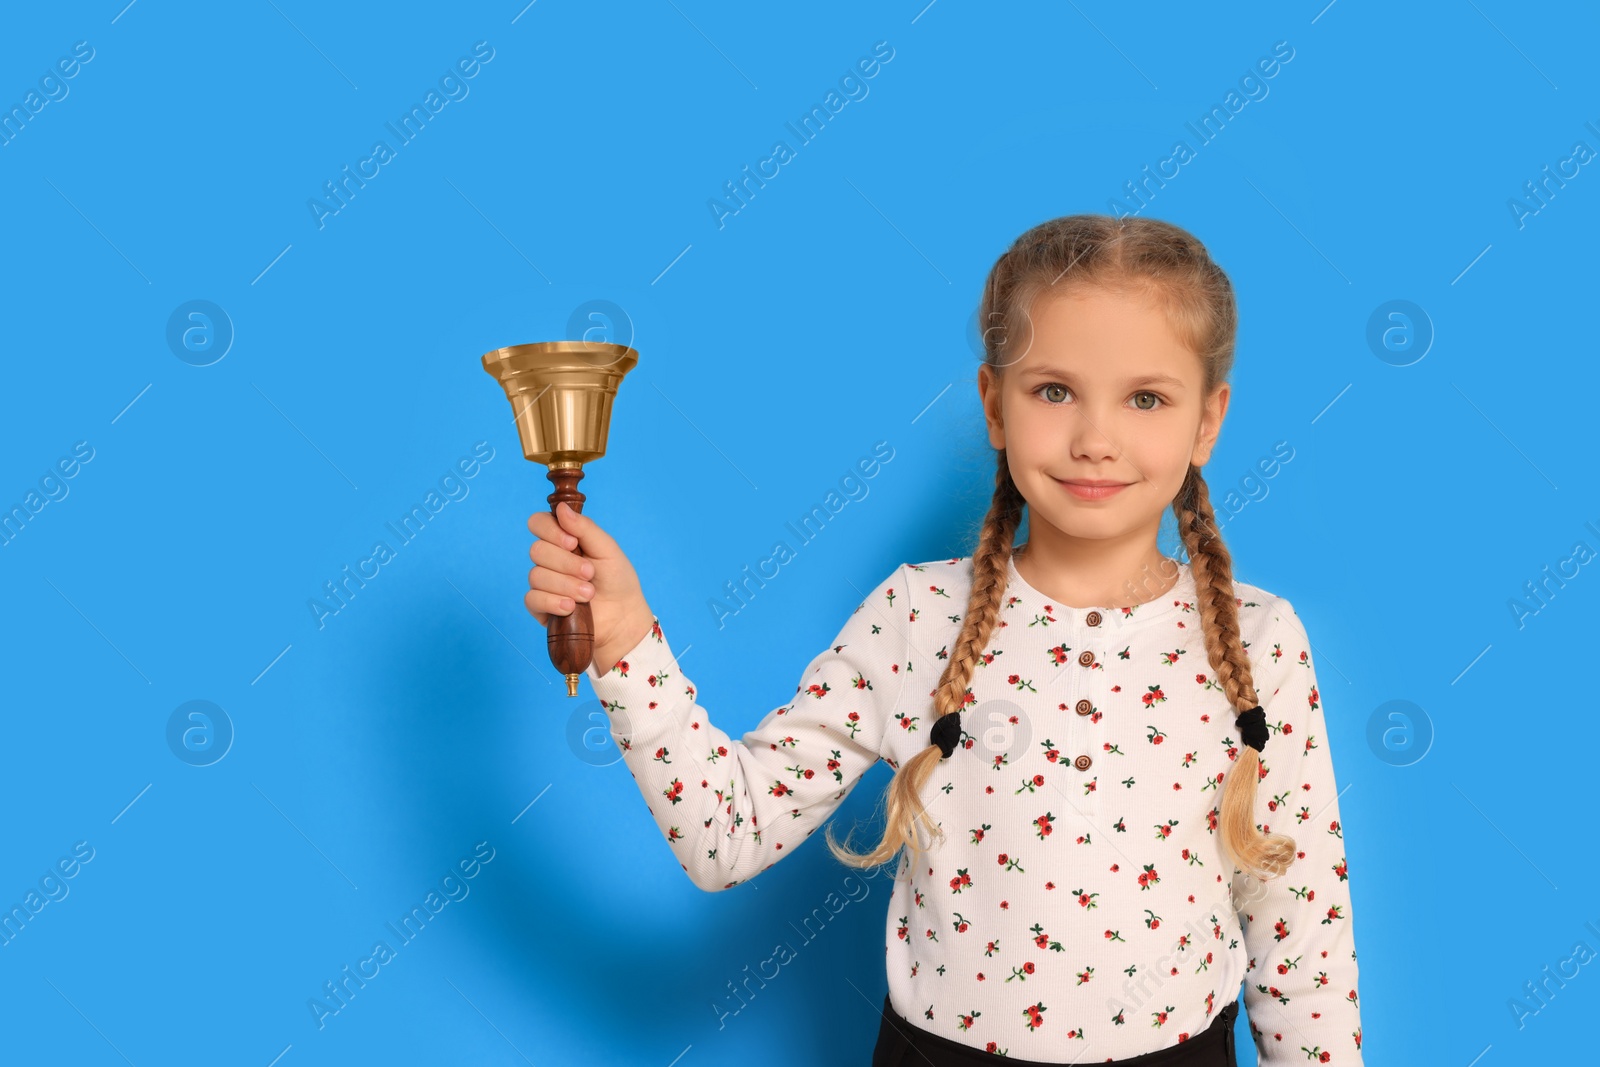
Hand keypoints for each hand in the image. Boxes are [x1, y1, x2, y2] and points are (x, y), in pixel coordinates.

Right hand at [526, 501, 654, 674]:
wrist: (623, 618)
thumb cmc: (618, 581)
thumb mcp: (607, 550)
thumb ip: (585, 528)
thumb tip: (561, 508)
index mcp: (564, 540)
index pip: (538, 523)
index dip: (550, 530)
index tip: (572, 542)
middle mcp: (550, 559)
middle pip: (537, 550)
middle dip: (566, 563)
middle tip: (590, 574)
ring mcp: (543, 583)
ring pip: (536, 576)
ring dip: (566, 585)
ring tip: (588, 595)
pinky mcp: (540, 606)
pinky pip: (532, 598)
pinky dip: (553, 602)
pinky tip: (571, 607)